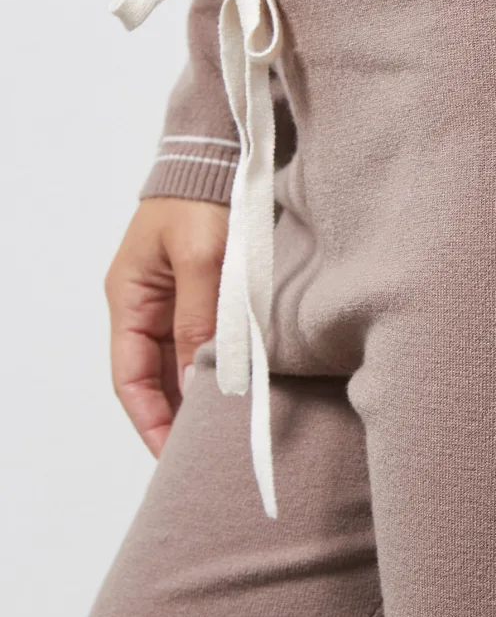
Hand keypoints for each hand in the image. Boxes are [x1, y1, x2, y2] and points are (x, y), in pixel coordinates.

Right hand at [104, 197, 229, 457]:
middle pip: (157, 380)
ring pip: (184, 366)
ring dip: (203, 397)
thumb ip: (200, 317)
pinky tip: (243, 391)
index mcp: (130, 301)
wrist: (219, 160)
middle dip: (178, 419)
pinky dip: (222, 370)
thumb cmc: (201, 201)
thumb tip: (201, 377)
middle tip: (205, 456)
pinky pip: (209, 345)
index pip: (130, 378)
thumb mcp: (202, 259)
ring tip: (227, 433)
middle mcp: (149, 309)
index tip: (172, 456)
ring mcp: (178, 304)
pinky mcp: (208, 298)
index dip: (149, 420)